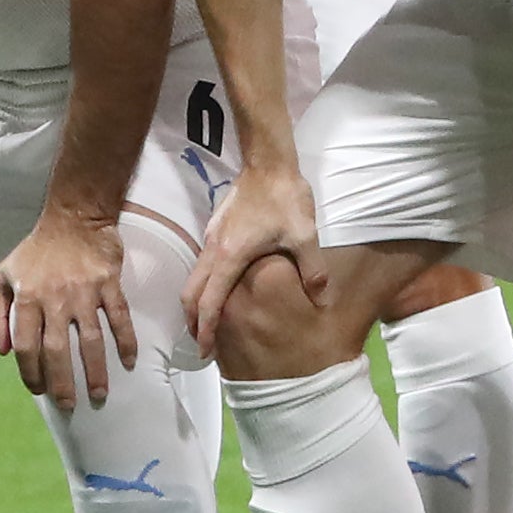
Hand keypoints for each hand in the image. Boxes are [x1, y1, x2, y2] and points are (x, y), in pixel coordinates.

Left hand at [0, 211, 138, 404]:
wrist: (74, 218)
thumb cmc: (35, 250)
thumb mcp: (1, 276)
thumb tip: (1, 352)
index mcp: (26, 299)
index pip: (25, 347)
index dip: (30, 374)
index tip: (38, 391)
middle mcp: (54, 299)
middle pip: (57, 351)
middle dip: (62, 383)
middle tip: (70, 405)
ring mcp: (84, 293)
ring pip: (91, 341)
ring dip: (95, 371)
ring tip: (100, 394)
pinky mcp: (109, 285)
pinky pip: (119, 318)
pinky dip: (125, 341)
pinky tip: (129, 361)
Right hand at [183, 161, 323, 348]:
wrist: (268, 162)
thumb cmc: (285, 198)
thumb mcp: (304, 235)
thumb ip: (311, 270)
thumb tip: (322, 300)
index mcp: (230, 257)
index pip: (210, 302)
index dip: (206, 329)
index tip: (204, 351)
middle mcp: (213, 250)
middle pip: (190, 294)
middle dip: (193, 322)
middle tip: (203, 344)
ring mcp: (211, 238)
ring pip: (193, 279)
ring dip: (196, 303)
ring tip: (209, 323)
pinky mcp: (215, 230)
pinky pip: (201, 265)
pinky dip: (203, 285)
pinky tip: (220, 290)